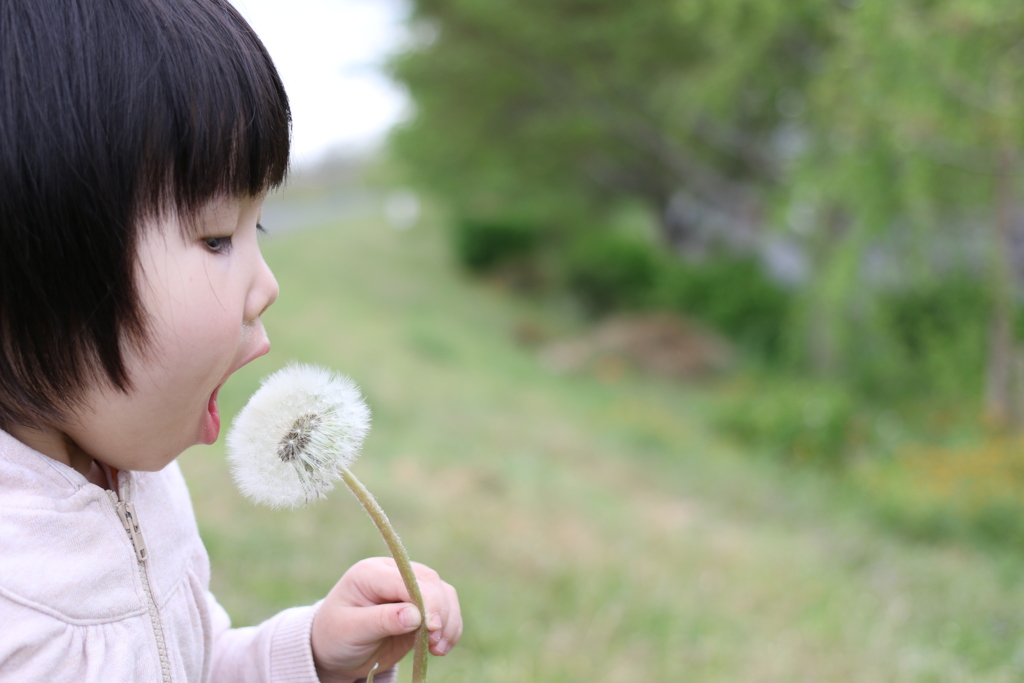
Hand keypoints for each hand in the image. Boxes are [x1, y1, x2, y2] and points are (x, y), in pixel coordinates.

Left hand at [310, 557, 461, 682]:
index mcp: (371, 573)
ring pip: (443, 593)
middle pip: (431, 583)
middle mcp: (393, 575)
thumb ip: (382, 620)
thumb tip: (416, 616)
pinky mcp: (420, 607)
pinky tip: (441, 648)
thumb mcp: (351, 630)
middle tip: (435, 642)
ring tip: (439, 649)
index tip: (432, 627)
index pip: (406, 579)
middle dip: (439, 612)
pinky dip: (450, 627)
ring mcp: (409, 589)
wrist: (335, 651)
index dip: (425, 600)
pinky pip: (446, 610)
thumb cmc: (335, 636)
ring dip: (449, 621)